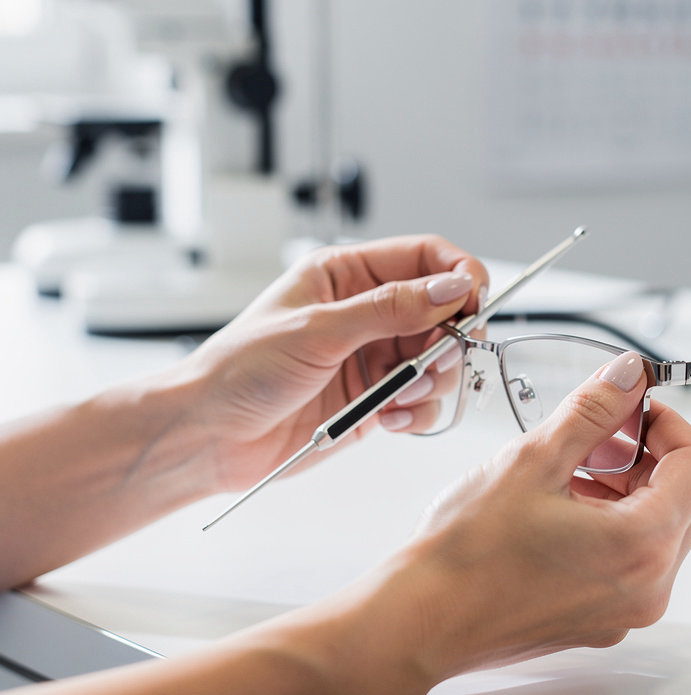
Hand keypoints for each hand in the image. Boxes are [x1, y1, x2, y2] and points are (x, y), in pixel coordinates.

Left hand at [182, 236, 488, 489]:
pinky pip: (423, 402)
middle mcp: (366, 314)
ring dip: (432, 380)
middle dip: (450, 337)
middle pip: (442, 311)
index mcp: (347, 276)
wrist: (210, 437)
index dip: (459, 273)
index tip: (476, 300)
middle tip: (442, 357)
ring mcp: (373, 358)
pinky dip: (418, 412)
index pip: (424, 257)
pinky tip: (389, 419)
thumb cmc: (239, 371)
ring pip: (440, 359)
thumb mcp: (317, 330)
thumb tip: (449, 288)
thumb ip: (390, 309)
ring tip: (399, 395)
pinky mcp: (375, 401)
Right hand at [377, 351, 690, 693]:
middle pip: (685, 498)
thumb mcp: (533, 459)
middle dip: (648, 454)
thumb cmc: (466, 552)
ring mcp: (625, 611)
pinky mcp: (600, 621)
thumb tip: (628, 376)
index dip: (669, 423)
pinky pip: (630, 560)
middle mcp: (648, 588)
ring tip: (572, 467)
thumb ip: (592, 411)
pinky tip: (562, 503)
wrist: (419, 621)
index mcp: (642, 546)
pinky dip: (611, 522)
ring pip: (658, 529)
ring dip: (628, 486)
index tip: (632, 407)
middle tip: (597, 433)